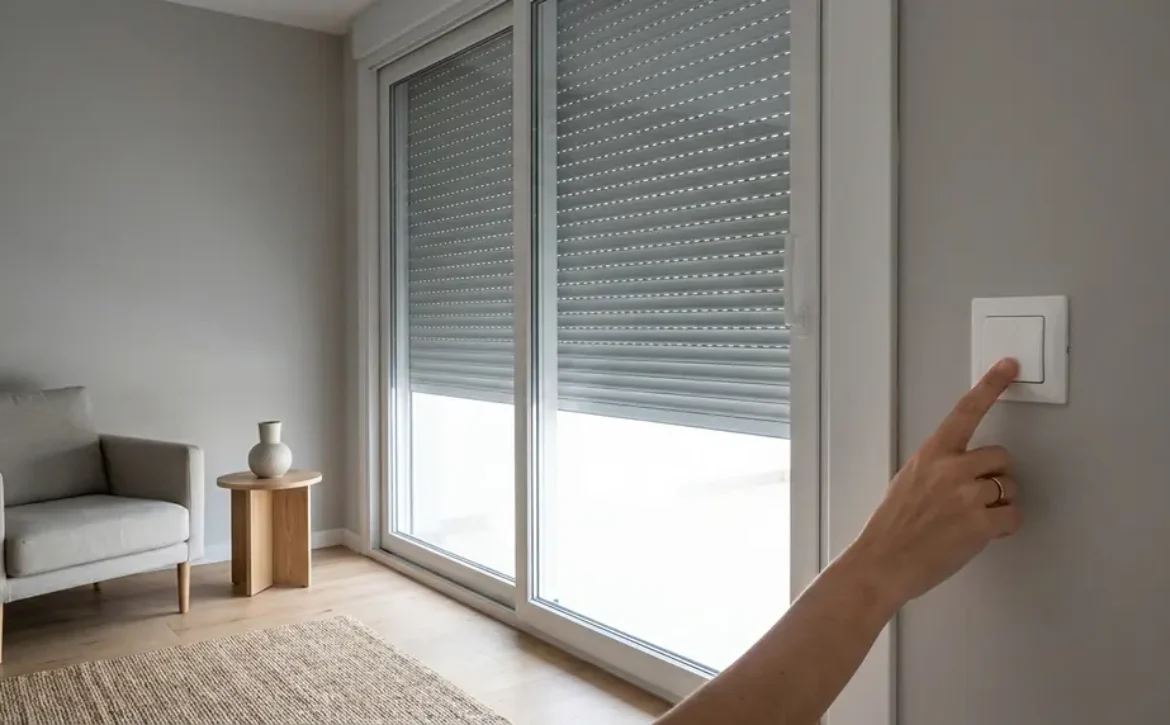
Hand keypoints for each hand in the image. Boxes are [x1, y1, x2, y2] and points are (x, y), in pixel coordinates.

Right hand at [845, 358, 1023, 607]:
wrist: (883, 563)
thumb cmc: (892, 526)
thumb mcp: (908, 480)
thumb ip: (939, 466)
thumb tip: (968, 469)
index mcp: (931, 453)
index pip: (965, 411)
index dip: (990, 386)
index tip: (1009, 366)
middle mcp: (951, 468)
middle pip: (1001, 457)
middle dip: (995, 476)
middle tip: (974, 498)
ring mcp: (968, 495)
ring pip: (1009, 488)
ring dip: (999, 504)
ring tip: (969, 520)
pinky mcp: (981, 523)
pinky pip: (1014, 517)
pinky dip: (1004, 527)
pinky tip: (980, 534)